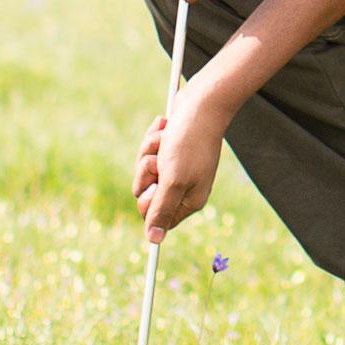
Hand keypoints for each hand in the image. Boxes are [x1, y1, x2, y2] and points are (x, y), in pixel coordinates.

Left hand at [132, 85, 228, 242]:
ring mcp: (175, 166)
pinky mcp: (169, 148)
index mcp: (188, 200)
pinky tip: (165, 127)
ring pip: (144, 169)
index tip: (154, 186)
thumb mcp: (173, 179)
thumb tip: (153, 241)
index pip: (155, 217)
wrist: (200, 102)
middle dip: (146, 172)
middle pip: (145, 192)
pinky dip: (153, 137)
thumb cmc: (189, 141)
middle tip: (160, 160)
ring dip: (149, 151)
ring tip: (165, 139)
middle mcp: (182, 185)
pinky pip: (148, 150)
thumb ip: (162, 210)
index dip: (149, 201)